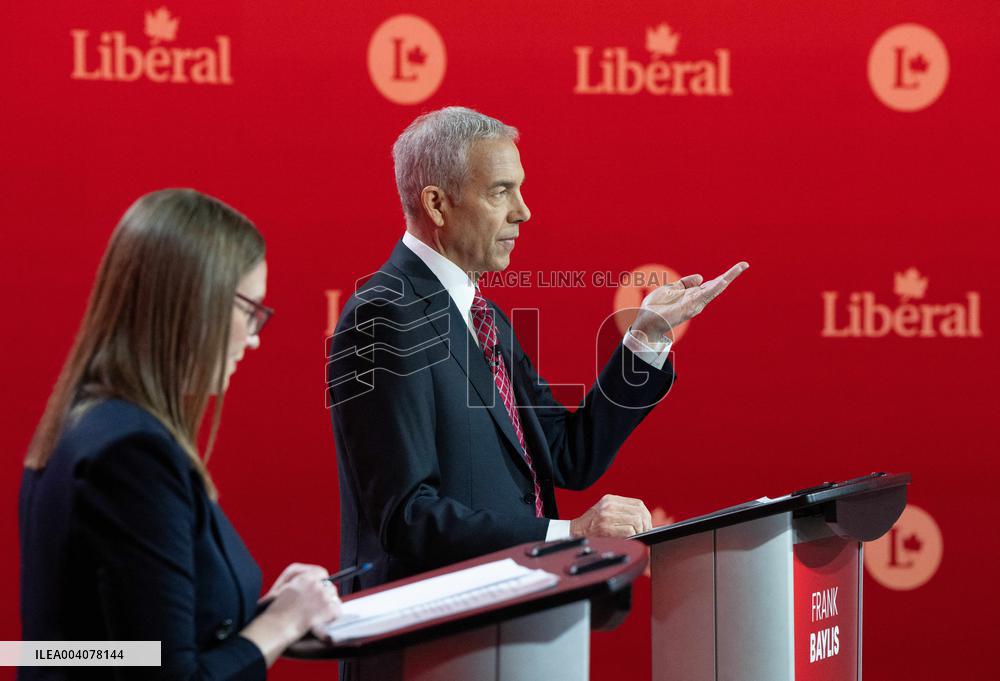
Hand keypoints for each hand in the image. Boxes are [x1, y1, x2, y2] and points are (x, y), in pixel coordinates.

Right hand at [240, 565, 341, 664]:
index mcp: (305, 577)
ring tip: (317, 615)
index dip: (321, 582)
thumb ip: (301, 582)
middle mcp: (316, 584)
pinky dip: (332, 617)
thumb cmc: (278, 611)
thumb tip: (315, 581)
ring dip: (329, 606)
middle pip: (330, 587)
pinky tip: (322, 620)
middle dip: (325, 596)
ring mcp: (324, 596)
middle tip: (316, 607)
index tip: (319, 590)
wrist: (278, 626)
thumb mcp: (285, 588)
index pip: (322, 573)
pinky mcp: (329, 609)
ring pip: (334, 598)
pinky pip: (338, 611)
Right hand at [569, 494, 652, 537]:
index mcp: (610, 499)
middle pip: (639, 511)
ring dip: (640, 530)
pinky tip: (630, 538)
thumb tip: (642, 519)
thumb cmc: (591, 525)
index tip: (647, 523)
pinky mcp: (605, 527)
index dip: (646, 515)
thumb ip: (621, 511)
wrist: (574, 532)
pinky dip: (633, 535)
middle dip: (646, 524)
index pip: (638, 503)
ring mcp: (607, 516)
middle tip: (645, 532)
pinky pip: (629, 530)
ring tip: (638, 535)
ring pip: (636, 520)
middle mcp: (609, 505)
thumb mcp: (604, 510)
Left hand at [631, 262, 748, 342]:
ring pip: (714, 289)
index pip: (712, 283)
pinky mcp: (690, 307)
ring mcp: (695, 303)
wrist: (646, 321)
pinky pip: (704, 296)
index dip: (724, 276)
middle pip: (717, 285)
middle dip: (731, 275)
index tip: (738, 267)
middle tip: (745, 264)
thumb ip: (685, 283)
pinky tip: (722, 280)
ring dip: (727, 278)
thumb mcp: (671, 289)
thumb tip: (701, 277)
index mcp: (693, 294)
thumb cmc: (657, 307)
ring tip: (739, 268)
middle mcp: (697, 300)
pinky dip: (714, 288)